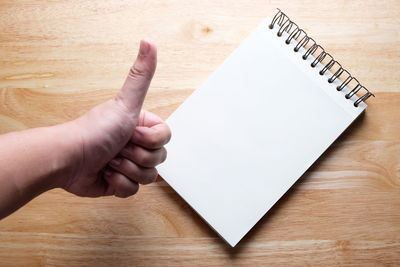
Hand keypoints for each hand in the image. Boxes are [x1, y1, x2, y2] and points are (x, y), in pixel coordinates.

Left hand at [62, 39, 170, 197]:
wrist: (69, 160)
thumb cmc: (94, 132)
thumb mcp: (125, 104)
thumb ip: (141, 76)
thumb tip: (149, 42)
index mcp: (141, 126)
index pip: (166, 138)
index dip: (151, 141)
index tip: (132, 134)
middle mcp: (136, 144)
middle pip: (159, 159)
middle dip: (137, 156)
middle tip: (118, 148)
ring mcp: (129, 164)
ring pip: (150, 177)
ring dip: (127, 170)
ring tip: (110, 161)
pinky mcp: (120, 182)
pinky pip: (134, 191)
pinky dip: (119, 184)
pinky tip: (106, 174)